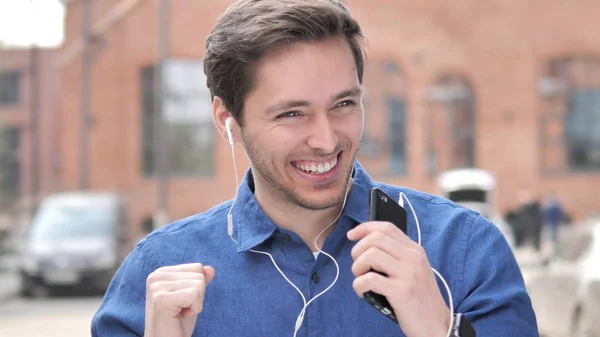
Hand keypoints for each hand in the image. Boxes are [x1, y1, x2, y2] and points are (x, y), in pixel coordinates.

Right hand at [144, 263, 215, 336]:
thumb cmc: (177, 322)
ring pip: (199, 284)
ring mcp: (157, 287)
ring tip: (179, 313)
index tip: (182, 302)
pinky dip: (194, 309)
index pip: (197, 268)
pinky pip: (195, 295)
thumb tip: (211, 269)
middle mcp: (156, 276)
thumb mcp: (192, 298)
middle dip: (197, 296)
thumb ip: (200, 281)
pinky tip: (180, 316)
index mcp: (162, 272)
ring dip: (195, 304)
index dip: (197, 288)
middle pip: (199, 275)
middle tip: (180, 310)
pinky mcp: (161, 298)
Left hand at [347, 222, 449, 336]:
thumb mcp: (414, 270)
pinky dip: (359, 285)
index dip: (365, 228)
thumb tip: (367, 246)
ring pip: (370, 255)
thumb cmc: (420, 298)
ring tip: (361, 279)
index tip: (351, 235)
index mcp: (415, 250)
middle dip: (357, 250)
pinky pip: (369, 279)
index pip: (387, 227)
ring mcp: (408, 274)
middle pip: (375, 238)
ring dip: (357, 267)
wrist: (438, 324)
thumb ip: (397, 256)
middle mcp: (413, 258)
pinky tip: (362, 292)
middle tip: (358, 266)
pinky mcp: (401, 291)